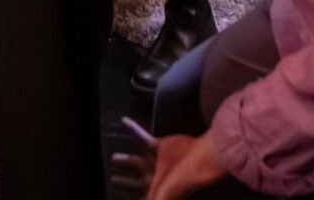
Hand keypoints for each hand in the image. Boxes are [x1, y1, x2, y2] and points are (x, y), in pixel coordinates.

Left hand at [109, 119, 228, 199]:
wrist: (201, 159)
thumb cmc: (184, 179)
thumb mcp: (163, 195)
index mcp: (157, 189)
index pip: (141, 194)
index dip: (130, 195)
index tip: (118, 192)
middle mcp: (156, 176)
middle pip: (136, 180)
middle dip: (125, 180)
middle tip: (113, 178)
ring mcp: (158, 160)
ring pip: (137, 159)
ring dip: (126, 158)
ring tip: (113, 157)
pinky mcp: (160, 145)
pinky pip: (142, 136)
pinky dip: (133, 128)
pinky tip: (124, 121)